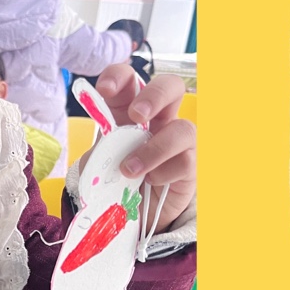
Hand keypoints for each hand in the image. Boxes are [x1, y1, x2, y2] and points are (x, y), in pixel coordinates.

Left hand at [89, 66, 195, 233]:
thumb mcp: (98, 163)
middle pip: (171, 86)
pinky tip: (150, 182)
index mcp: (129, 111)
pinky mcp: (190, 166)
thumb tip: (105, 147)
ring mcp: (178, 141)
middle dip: (154, 95)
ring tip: (129, 169)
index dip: (119, 76)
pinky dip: (163, 172)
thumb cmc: (113, 181)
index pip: (129, 80)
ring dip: (154, 149)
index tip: (104, 90)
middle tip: (136, 115)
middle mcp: (158, 119)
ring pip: (184, 128)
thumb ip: (101, 150)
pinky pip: (186, 161)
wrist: (131, 212)